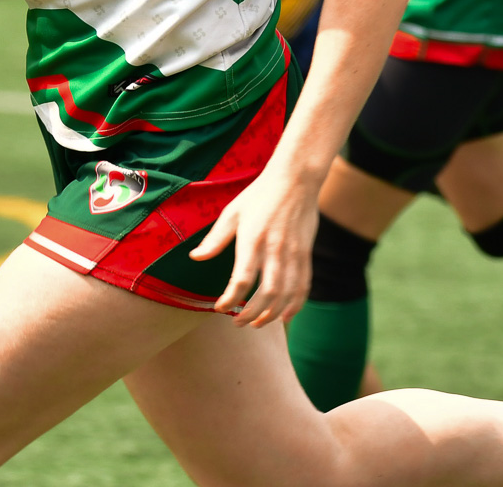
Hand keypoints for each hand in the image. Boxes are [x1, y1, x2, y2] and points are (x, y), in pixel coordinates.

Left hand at [189, 164, 318, 326]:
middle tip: (239, 323)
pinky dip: (295, 305)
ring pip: (286, 294)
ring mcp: (294, 253)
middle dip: (252, 314)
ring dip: (272, 314)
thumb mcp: (233, 212)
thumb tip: (195, 257)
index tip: (221, 308)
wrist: (296, 178)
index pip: (242, 279)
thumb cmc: (259, 194)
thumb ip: (215, 238)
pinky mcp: (306, 254)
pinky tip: (284, 316)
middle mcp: (275, 249)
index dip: (231, 299)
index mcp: (252, 239)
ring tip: (259, 324)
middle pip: (266, 293)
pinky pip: (304, 285)